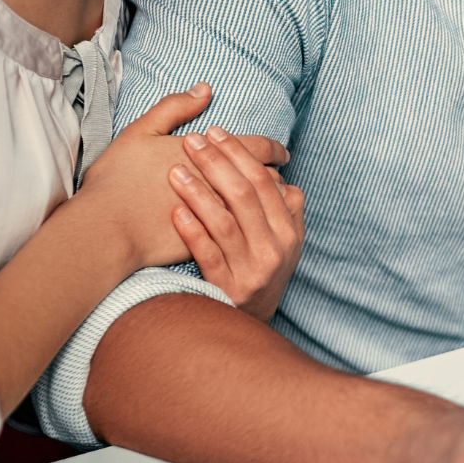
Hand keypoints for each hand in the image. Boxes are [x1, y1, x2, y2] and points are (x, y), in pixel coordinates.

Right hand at [70, 85, 289, 272]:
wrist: (105, 230)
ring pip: (261, 210)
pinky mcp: (211, 243)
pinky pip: (247, 236)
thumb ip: (175, 107)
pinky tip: (254, 230)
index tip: (283, 153)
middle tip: (280, 176)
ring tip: (271, 202)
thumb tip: (205, 90)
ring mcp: (220, 216)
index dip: (274, 150)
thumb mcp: (141, 131)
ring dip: (269, 204)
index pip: (257, 149)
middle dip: (274, 177)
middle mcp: (222, 186)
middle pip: (265, 181)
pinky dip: (255, 229)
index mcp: (210, 156)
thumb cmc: (118, 180)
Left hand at [166, 124, 305, 318]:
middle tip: (192, 142)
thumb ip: (287, 212)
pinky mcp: (227, 288)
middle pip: (244, 196)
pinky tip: (175, 211)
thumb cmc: (260, 275)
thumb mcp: (285, 246)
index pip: (264, 183)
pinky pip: (208, 254)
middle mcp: (275, 250)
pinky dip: (192, 231)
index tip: (215, 133)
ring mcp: (251, 271)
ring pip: (224, 222)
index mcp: (289, 232)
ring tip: (175, 171)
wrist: (248, 329)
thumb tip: (282, 177)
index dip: (239, 154)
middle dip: (216, 163)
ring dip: (198, 192)